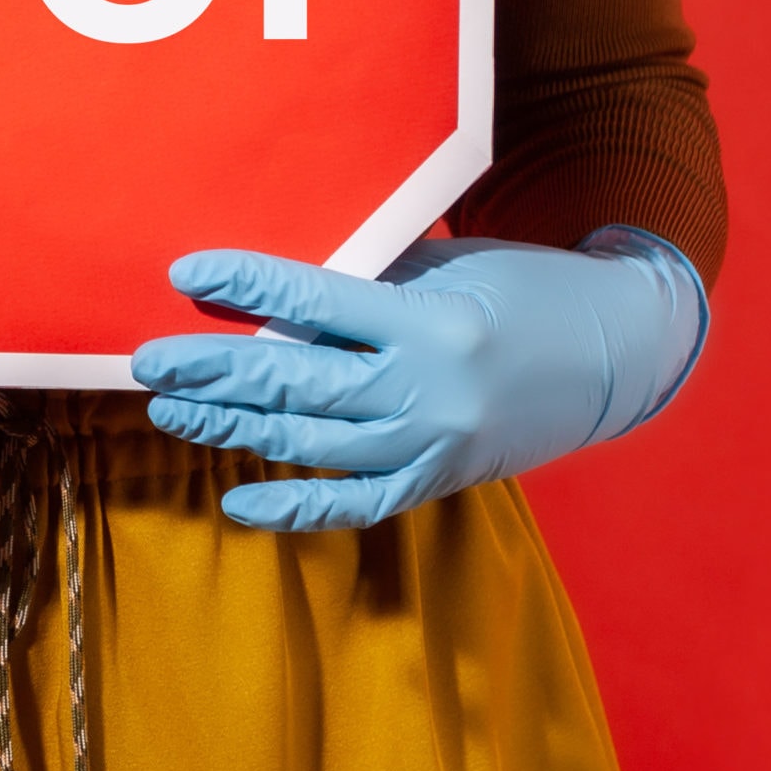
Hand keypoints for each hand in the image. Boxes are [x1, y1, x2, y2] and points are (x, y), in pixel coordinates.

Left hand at [132, 228, 707, 531]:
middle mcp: (431, 390)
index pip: (318, 298)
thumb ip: (369, 281)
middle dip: (218, 369)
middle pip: (301, 381)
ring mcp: (435, 445)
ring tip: (173, 409)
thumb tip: (271, 299)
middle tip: (149, 361)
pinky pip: (356, 503)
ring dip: (236, 427)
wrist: (621, 351)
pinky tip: (236, 499)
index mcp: (433, 320)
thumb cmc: (527, 287)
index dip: (248, 284)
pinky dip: (295, 506)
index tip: (185, 273)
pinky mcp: (441, 480)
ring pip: (314, 443)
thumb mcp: (451, 264)